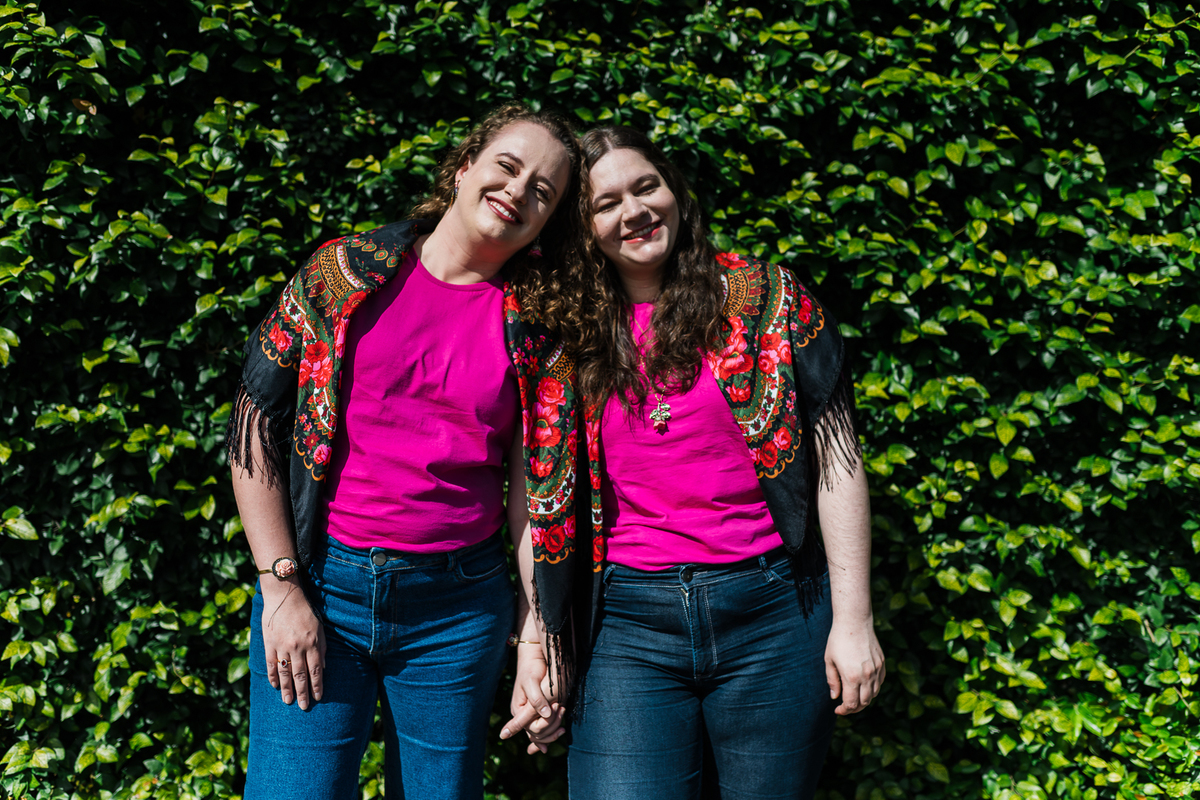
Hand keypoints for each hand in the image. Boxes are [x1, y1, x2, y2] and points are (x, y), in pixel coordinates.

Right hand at [260, 579, 325, 710]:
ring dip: (287, 689)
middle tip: (303, 707)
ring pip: (285, 673)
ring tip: (288, 701)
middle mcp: (298, 647)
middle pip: (301, 675)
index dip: (317, 686)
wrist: (284, 596)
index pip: (316, 670)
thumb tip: (323, 668)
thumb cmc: (305, 612)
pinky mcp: (269, 644)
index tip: (318, 698)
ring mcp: (282, 646)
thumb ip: (322, 648)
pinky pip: (271, 664)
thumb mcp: (320, 628)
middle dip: (303, 693)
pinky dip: (272, 676)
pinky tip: (275, 686)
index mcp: (312, 643)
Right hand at [500, 643, 565, 753]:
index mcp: (518, 710)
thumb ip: (536, 700)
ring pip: (543, 731)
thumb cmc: (532, 669)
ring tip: (563, 707)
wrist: (536, 657)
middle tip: (561, 707)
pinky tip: (562, 730)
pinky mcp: (542, 708)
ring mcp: (533, 712)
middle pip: (537, 733)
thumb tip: (545, 715)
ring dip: (555, 725)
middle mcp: (524, 714)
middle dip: (551, 726)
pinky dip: (553, 730)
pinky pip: (546, 726)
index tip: (549, 742)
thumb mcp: (531, 682)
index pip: (530, 729)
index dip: (541, 736)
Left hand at [824, 617, 884, 714]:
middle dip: (854, 708)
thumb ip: (832, 681)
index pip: (851, 704)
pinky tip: (863, 685)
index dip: (844, 711)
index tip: (837, 710)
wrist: (854, 622)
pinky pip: (879, 683)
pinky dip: (873, 689)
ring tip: (854, 697)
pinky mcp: (882, 664)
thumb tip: (835, 697)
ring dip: (864, 700)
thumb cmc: (838, 640)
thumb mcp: (829, 661)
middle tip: (845, 706)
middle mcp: (867, 676)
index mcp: (851, 677)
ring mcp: (876, 670)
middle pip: (864, 703)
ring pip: (874, 694)